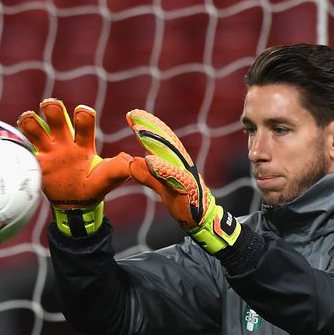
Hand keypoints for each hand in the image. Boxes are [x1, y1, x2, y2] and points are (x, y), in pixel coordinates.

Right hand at [17, 98, 130, 235]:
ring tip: (28, 119)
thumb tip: (135, 160)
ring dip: (30, 120)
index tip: (83, 112)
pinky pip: (21, 150)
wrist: (75, 206)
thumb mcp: (109, 178)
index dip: (83, 114)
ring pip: (34, 127)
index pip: (83, 120)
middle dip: (53, 108)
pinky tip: (13, 142)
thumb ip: (121, 168)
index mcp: (83, 143)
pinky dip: (16, 144)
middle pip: (56, 116)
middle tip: (51, 106)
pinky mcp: (35, 164)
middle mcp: (64, 143)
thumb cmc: (94, 187)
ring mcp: (48, 152)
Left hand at [126, 109, 240, 253]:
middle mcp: (182, 164)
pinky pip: (174, 176)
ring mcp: (186, 174)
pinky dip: (162, 167)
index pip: (161, 140)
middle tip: (133, 114)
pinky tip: (150, 160)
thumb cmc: (184, 202)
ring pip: (170, 154)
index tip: (131, 114)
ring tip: (138, 131)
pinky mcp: (188, 187)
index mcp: (176, 162)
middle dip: (150, 126)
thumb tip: (133, 163)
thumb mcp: (162, 187)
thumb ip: (148, 176)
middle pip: (166, 141)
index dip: (148, 126)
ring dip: (154, 141)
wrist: (202, 221)